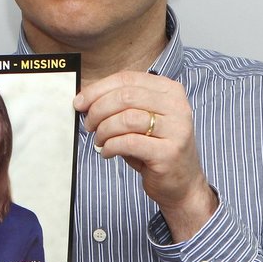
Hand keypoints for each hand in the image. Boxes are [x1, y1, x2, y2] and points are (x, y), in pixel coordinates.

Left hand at [74, 71, 216, 240]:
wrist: (182, 183)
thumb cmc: (155, 148)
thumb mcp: (140, 119)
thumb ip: (120, 105)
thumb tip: (84, 98)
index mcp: (170, 91)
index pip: (128, 78)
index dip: (98, 89)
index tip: (80, 102)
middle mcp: (177, 106)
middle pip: (125, 96)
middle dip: (98, 110)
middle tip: (88, 125)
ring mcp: (176, 129)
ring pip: (126, 118)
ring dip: (104, 130)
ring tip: (99, 140)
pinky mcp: (168, 152)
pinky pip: (129, 142)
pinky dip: (110, 146)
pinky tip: (107, 152)